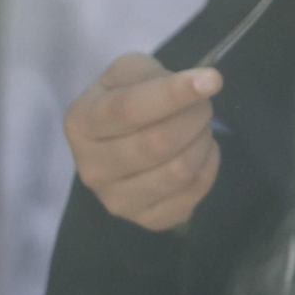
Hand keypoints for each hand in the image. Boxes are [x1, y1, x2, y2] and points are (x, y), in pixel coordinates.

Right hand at [65, 55, 223, 230]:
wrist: (119, 142)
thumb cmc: (124, 101)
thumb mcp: (126, 74)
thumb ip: (151, 74)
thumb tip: (194, 85)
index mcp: (82, 123)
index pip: (128, 109)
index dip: (173, 94)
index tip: (212, 79)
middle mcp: (92, 168)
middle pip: (158, 143)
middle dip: (194, 116)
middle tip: (203, 103)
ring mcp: (117, 201)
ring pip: (178, 170)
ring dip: (202, 140)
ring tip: (200, 127)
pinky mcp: (147, 220)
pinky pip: (193, 193)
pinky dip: (208, 165)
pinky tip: (201, 151)